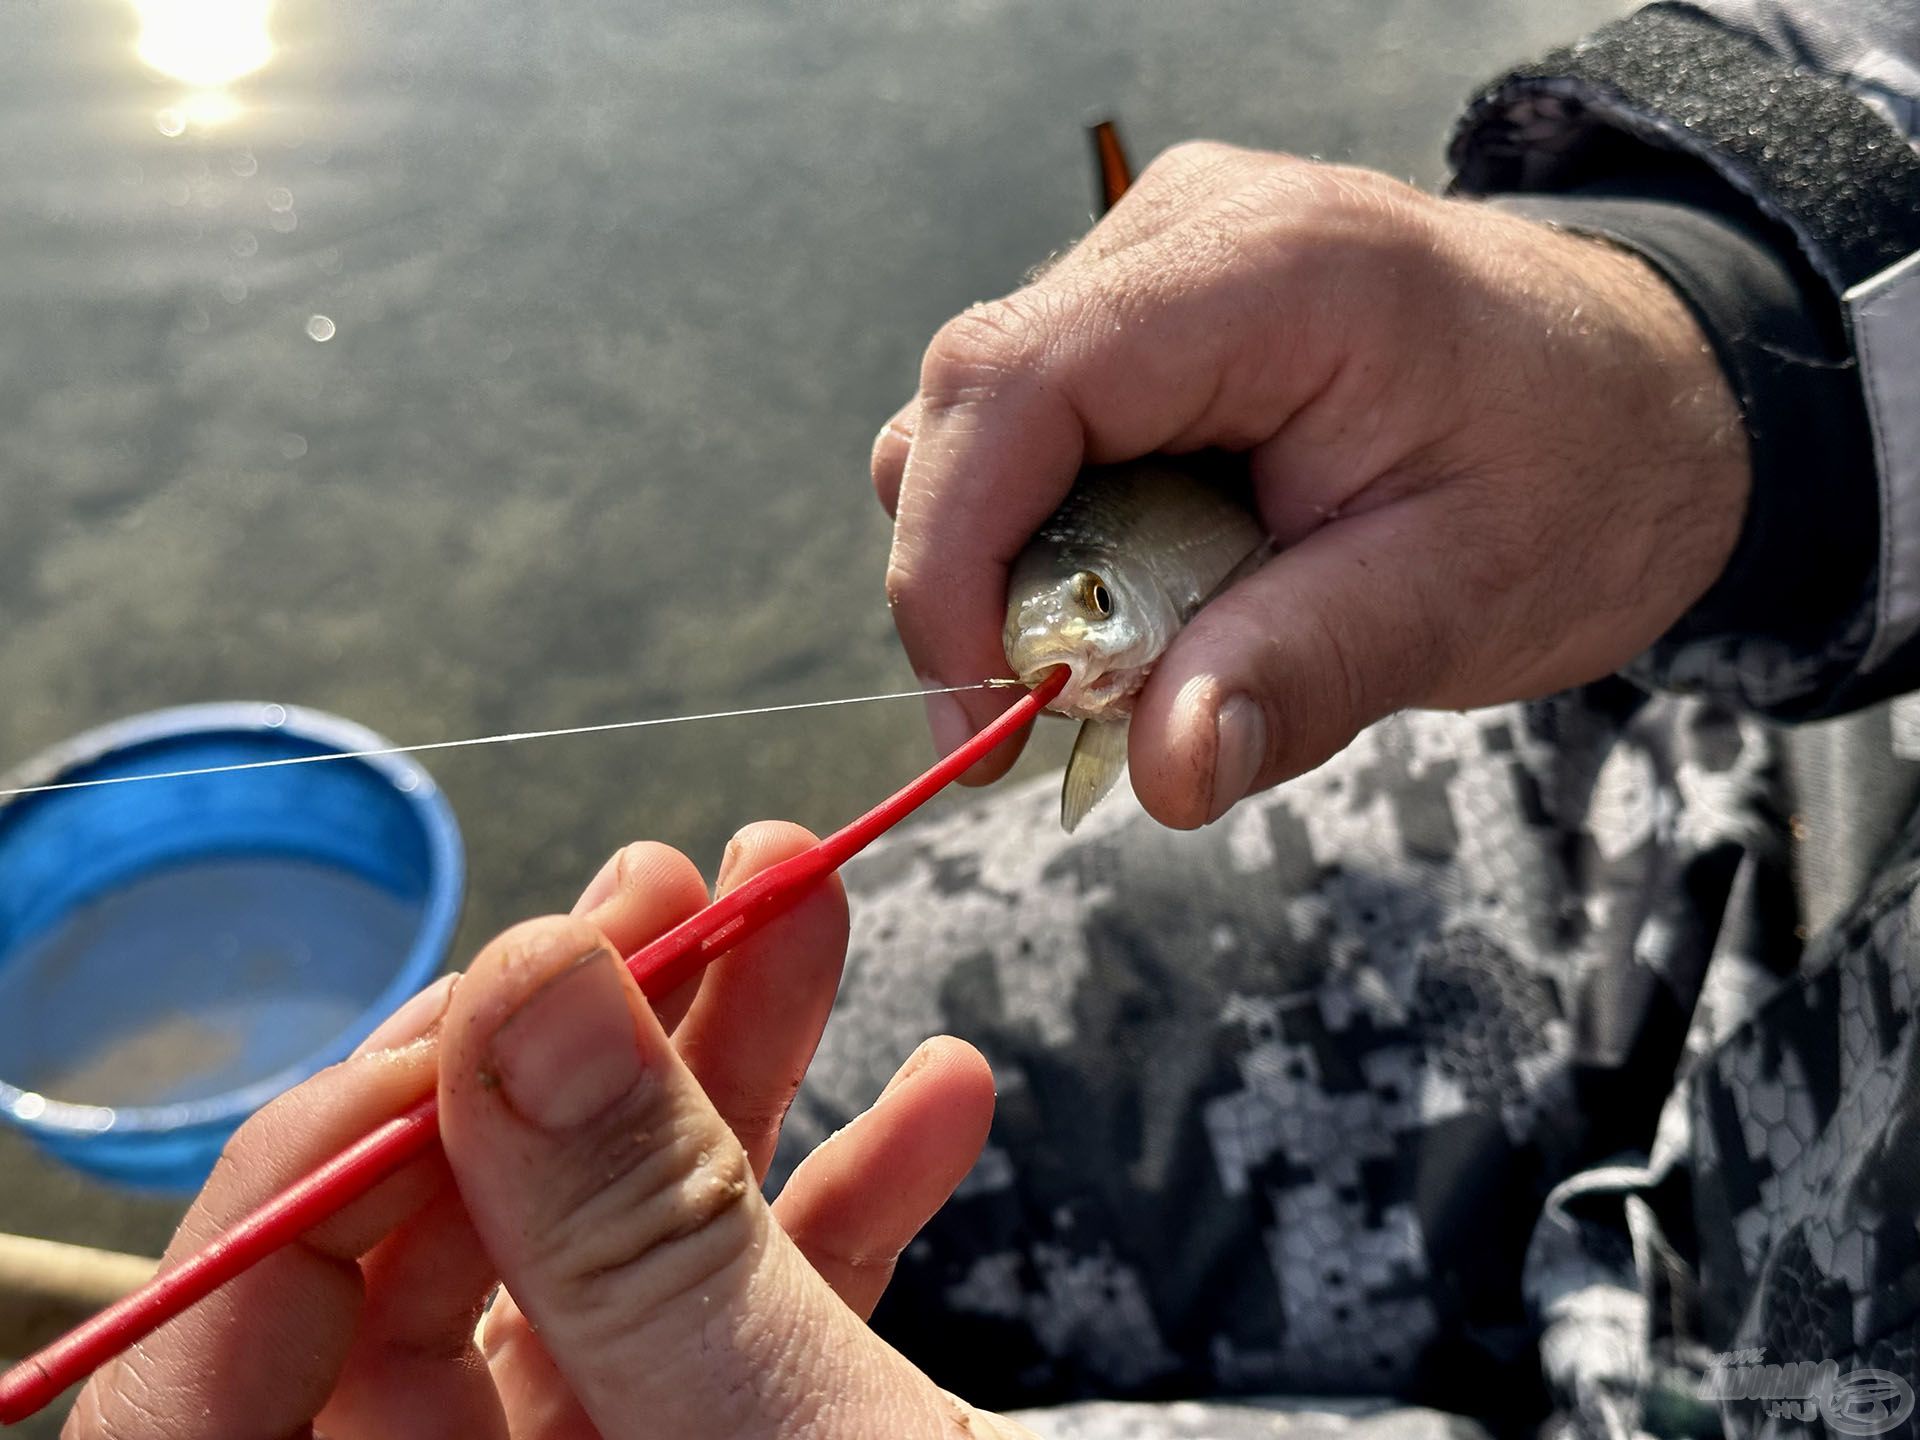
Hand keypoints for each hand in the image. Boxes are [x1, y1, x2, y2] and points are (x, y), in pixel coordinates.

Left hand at [67, 827, 1033, 1438]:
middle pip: (448, 1262)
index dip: (335, 1151)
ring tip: (810, 911)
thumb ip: (637, 1237)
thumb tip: (523, 982)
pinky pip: (752, 1319)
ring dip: (725, 1077)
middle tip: (680, 892)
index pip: (225, 1370)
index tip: (503, 987)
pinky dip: (842, 1202)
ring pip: (615, 1256)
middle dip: (572, 1053)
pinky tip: (941, 1097)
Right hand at [877, 143, 1748, 825]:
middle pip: (968, 411)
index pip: (1012, 386)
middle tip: (1074, 715)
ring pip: (978, 432)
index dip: (950, 559)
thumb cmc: (1576, 477)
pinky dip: (1060, 544)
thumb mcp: (1459, 597)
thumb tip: (1161, 775)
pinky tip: (1158, 588)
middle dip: (985, 586)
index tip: (984, 718)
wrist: (1648, 398)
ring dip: (1023, 573)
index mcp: (1271, 270)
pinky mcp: (1145, 314)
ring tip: (1147, 649)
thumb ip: (1302, 677)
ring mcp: (1154, 261)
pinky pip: (1034, 438)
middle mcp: (1185, 232)